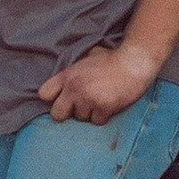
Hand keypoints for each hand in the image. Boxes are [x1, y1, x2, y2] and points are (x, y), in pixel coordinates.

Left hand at [38, 45, 157, 124]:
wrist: (133, 63)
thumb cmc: (113, 58)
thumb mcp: (87, 57)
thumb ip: (76, 69)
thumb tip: (72, 74)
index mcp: (68, 75)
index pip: (44, 94)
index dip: (53, 99)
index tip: (62, 99)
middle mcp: (74, 88)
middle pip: (57, 114)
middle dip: (67, 113)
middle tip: (80, 106)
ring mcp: (88, 99)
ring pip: (80, 118)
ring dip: (89, 113)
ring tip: (101, 100)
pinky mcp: (103, 108)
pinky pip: (97, 121)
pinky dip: (103, 116)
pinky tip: (110, 104)